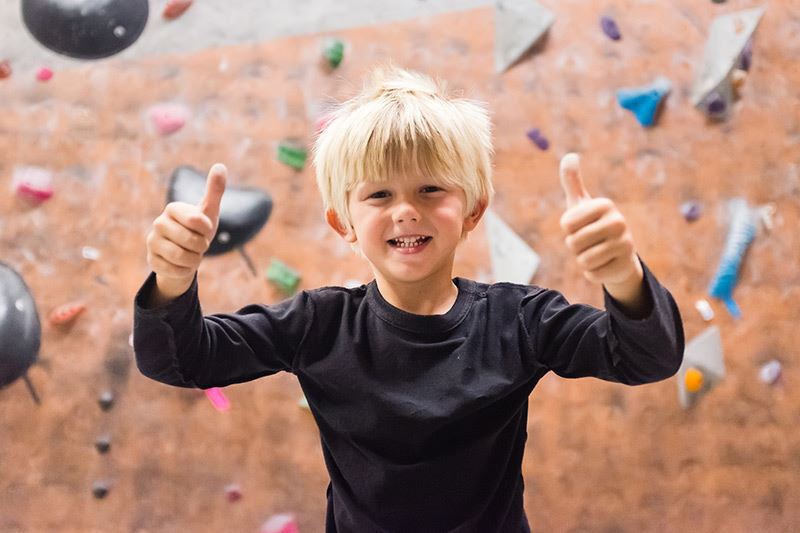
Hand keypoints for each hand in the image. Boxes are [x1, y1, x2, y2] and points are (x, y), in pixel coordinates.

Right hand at [146, 163, 226, 293]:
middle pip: (191, 241)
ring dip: (194, 260)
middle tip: (197, 243)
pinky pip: (175, 270)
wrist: (184, 254)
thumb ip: (214, 190)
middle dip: (201, 246)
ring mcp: (152, 242)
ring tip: (191, 254)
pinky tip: (181, 264)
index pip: (197, 221)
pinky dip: (184, 270)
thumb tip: (220, 165)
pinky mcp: (151, 261)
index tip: (203, 228)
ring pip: (182, 257)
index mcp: (172, 208)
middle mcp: (158, 223)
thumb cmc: (198, 229)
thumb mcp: (208, 211)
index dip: (206, 229)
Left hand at [558, 153, 641, 286]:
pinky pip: (592, 274)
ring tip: (596, 252)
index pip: (566, 224)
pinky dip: (593, 273)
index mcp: (605, 205)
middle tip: (589, 242)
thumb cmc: (592, 224)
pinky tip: (604, 264)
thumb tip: (570, 155)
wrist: (618, 253)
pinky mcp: (625, 266)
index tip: (580, 225)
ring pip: (582, 260)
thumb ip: (572, 181)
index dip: (568, 229)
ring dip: (583, 260)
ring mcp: (625, 245)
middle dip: (575, 247)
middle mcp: (619, 222)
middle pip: (573, 243)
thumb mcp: (581, 203)